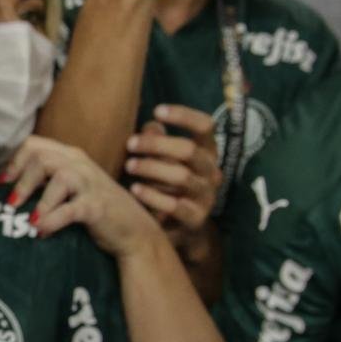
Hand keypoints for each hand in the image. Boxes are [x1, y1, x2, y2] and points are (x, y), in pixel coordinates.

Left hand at [3, 135, 162, 259]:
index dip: (13, 159)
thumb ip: (45, 178)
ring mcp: (91, 185)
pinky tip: (40, 230)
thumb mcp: (69, 186)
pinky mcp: (97, 207)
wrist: (133, 230)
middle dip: (21, 179)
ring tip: (26, 218)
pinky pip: (70, 210)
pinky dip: (52, 220)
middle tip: (10, 202)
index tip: (0, 179)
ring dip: (38, 199)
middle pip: (43, 158)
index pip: (35, 144)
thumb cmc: (95, 206)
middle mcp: (80, 165)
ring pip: (59, 177)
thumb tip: (6, 181)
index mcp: (70, 156)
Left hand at [125, 105, 220, 252]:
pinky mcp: (196, 219)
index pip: (205, 126)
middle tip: (130, 144)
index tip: (157, 110)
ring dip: (152, 168)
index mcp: (206, 152)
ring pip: (182, 176)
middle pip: (189, 150)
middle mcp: (211, 172)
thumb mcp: (164, 160)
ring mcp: (206, 196)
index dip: (184, 115)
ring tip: (128, 166)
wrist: (182, 230)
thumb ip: (157, 140)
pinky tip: (134, 190)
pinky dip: (152, 196)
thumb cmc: (167, 185)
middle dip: (157, 144)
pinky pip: (175, 206)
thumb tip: (150, 122)